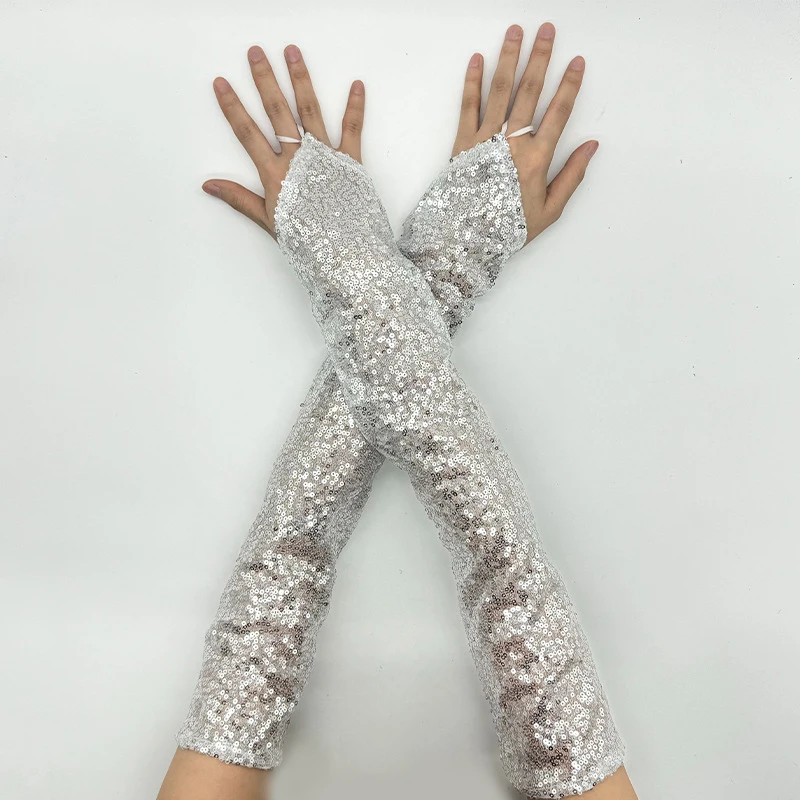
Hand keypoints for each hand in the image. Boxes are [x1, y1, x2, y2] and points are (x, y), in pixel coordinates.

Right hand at [201, 44, 364, 237]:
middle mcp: (299, 159)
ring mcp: (325, 157)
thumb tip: (209, 185)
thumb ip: (240, 199)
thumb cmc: (307, 243)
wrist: (344, 253)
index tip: (221, 83)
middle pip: (277, 112)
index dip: (232, 107)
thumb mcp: (269, 222)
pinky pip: (352, 129)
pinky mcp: (351, 162)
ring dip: (300, 79)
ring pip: (310, 111)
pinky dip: (355, 106)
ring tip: (292, 52)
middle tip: (256, 52)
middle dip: (265, 80)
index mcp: (276, 174)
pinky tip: (356, 85)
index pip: (247, 133)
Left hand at [453, 23, 597, 243]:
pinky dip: (473, 82)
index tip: (578, 62)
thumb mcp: (548, 211)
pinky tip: (478, 59)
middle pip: (529, 92)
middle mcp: (512, 144)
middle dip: (540, 58)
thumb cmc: (507, 229)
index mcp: (536, 159)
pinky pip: (468, 107)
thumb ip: (572, 177)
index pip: (559, 113)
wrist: (465, 240)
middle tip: (547, 30)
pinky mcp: (462, 144)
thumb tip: (591, 146)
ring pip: (500, 91)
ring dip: (509, 58)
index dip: (570, 86)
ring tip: (515, 32)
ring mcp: (485, 141)